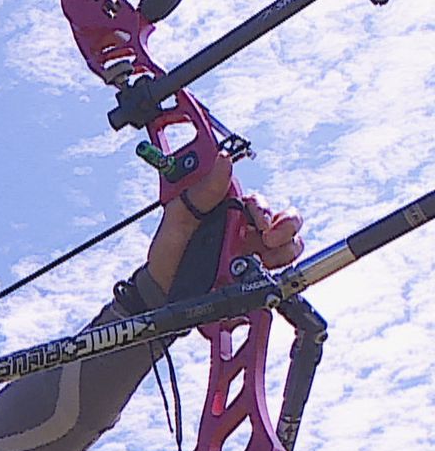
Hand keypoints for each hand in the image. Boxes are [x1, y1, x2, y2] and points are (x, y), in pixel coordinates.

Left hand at [147, 156, 303, 289]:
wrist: (161, 291)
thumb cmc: (169, 251)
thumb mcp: (177, 218)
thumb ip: (201, 191)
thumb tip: (223, 160)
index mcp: (227, 210)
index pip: (256, 200)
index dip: (261, 205)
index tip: (253, 211)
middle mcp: (245, 228)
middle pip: (283, 219)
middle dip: (285, 224)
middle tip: (268, 235)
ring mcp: (253, 252)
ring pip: (289, 242)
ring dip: (285, 246)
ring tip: (265, 255)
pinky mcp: (257, 274)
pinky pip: (283, 266)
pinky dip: (281, 266)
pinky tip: (263, 269)